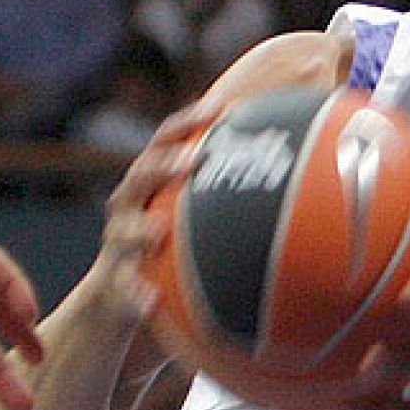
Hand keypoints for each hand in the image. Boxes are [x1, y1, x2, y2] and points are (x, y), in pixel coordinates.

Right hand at [95, 102, 220, 330]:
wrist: (116, 300)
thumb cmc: (168, 249)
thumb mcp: (193, 218)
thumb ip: (230, 193)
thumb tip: (297, 173)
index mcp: (152, 183)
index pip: (165, 143)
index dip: (187, 123)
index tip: (218, 109)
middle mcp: (130, 206)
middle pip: (140, 175)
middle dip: (163, 166)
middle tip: (191, 161)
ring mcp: (118, 243)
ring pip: (124, 232)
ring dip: (140, 230)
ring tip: (158, 231)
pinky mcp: (112, 282)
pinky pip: (123, 288)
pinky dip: (135, 294)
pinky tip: (150, 301)